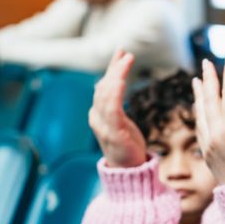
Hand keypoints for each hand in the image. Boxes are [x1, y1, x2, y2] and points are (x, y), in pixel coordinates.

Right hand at [88, 50, 146, 167]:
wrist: (127, 171)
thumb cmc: (126, 145)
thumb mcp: (121, 120)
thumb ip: (116, 103)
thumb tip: (113, 82)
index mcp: (98, 114)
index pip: (103, 86)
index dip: (112, 68)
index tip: (121, 52)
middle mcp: (97, 117)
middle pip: (103, 87)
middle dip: (114, 68)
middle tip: (125, 52)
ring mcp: (104, 125)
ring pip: (106, 94)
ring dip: (116, 74)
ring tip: (126, 59)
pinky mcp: (113, 132)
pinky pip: (112, 109)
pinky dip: (114, 93)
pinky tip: (119, 80)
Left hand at [192, 57, 224, 185]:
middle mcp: (214, 133)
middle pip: (209, 99)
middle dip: (209, 78)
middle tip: (207, 61)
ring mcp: (208, 144)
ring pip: (200, 112)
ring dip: (199, 93)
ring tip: (196, 79)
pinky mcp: (207, 153)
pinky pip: (198, 125)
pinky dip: (197, 111)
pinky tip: (199, 107)